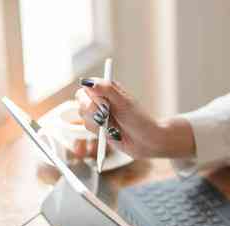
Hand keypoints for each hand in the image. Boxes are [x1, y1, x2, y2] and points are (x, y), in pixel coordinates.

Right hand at [75, 77, 194, 158]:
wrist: (147, 140)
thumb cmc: (139, 119)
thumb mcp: (124, 101)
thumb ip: (106, 89)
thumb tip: (88, 82)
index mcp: (108, 90)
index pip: (86, 87)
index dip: (90, 96)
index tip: (101, 102)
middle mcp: (102, 100)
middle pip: (81, 102)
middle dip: (93, 111)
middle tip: (107, 116)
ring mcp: (99, 115)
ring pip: (83, 116)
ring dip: (97, 122)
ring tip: (113, 125)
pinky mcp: (99, 128)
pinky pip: (88, 128)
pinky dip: (98, 131)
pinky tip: (111, 132)